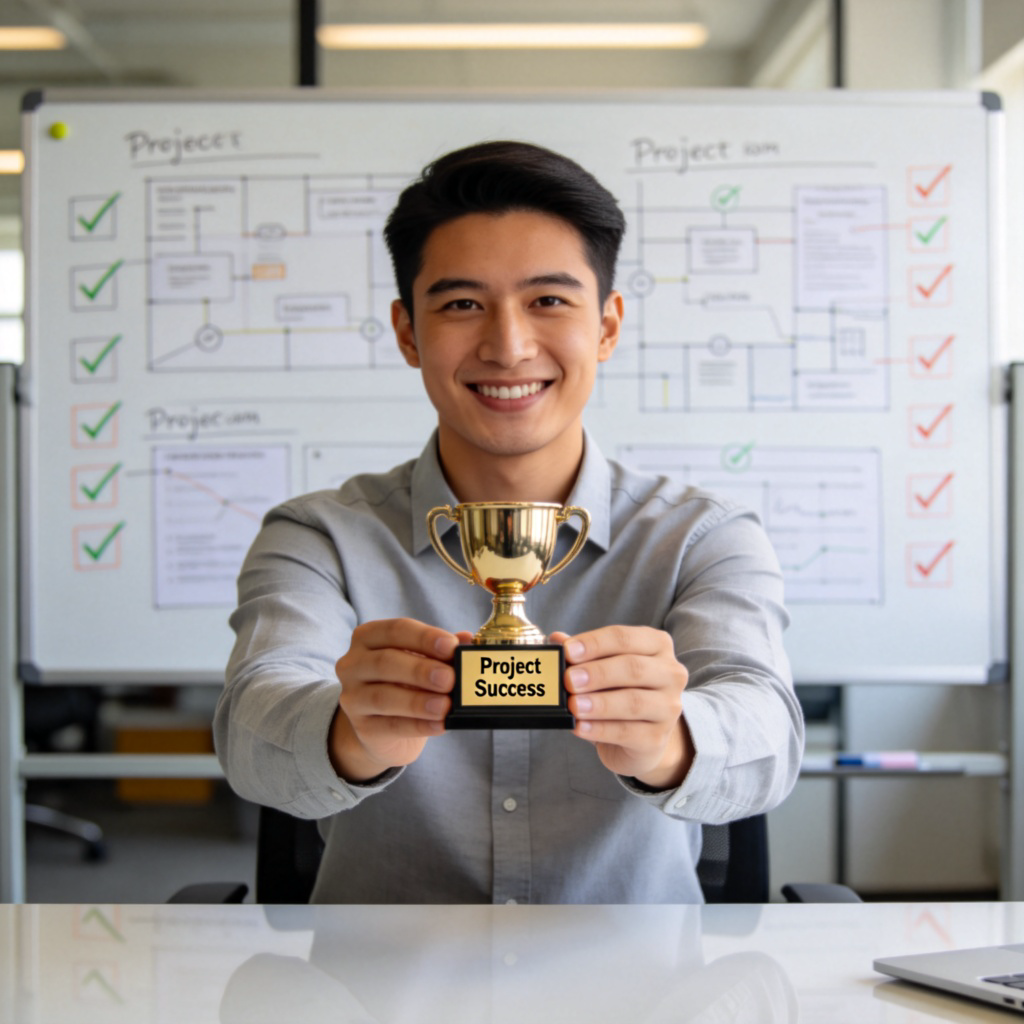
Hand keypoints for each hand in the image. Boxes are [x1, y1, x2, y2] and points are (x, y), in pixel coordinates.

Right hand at [330, 618, 470, 782]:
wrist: (383, 727)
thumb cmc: (405, 682)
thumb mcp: (423, 661)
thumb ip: (443, 650)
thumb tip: (467, 639)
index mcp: (368, 637)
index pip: (395, 630)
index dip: (424, 637)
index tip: (451, 646)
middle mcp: (353, 664)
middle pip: (386, 662)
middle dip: (420, 670)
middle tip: (449, 678)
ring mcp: (353, 697)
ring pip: (383, 697)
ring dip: (417, 702)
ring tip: (445, 705)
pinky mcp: (362, 728)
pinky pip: (390, 726)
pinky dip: (418, 726)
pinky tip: (439, 724)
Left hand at [552, 626, 692, 789]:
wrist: (640, 737)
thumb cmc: (619, 691)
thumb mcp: (602, 667)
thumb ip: (581, 653)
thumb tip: (557, 640)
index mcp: (657, 645)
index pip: (624, 638)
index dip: (595, 644)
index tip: (568, 651)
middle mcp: (670, 673)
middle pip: (633, 668)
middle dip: (598, 673)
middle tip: (569, 680)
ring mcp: (668, 707)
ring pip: (633, 702)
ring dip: (600, 703)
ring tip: (573, 705)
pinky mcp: (658, 738)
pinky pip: (628, 733)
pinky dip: (600, 730)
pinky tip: (580, 727)